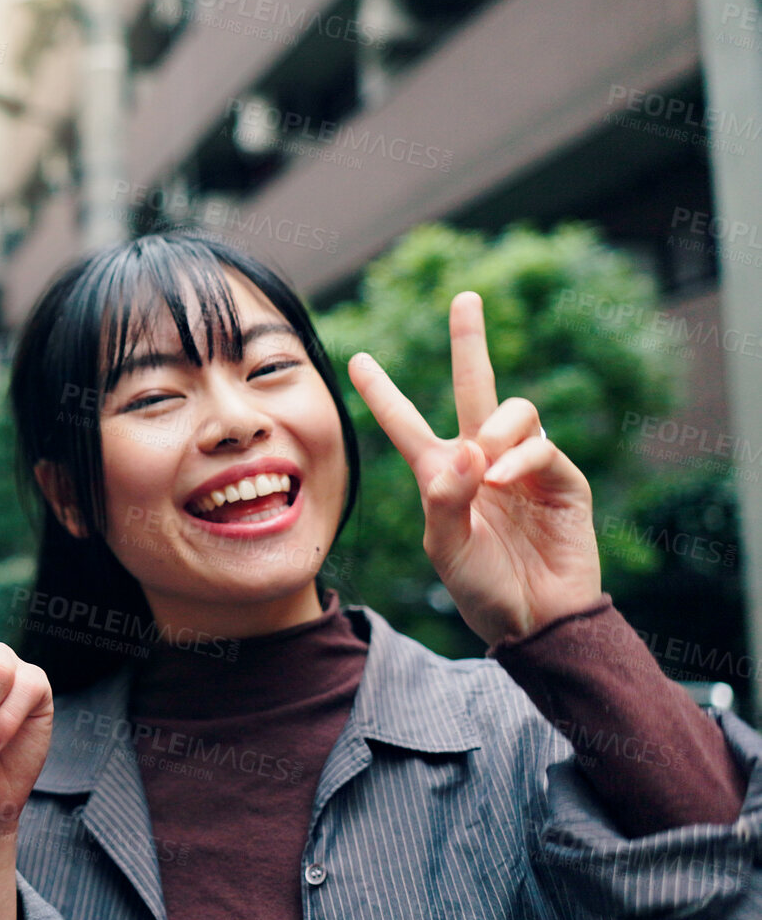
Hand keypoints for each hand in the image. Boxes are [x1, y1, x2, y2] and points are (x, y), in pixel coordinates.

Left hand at [349, 292, 602, 646]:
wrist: (534, 622)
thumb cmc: (482, 588)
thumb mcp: (444, 548)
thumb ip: (445, 499)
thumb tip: (467, 447)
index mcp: (441, 475)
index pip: (406, 424)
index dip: (383, 393)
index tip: (357, 359)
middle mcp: (482, 461)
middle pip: (476, 386)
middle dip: (470, 340)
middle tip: (464, 297)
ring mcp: (524, 469)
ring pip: (514, 411)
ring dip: (497, 430)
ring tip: (488, 470)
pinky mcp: (563, 482)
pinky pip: (542, 448)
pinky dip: (519, 458)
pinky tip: (503, 478)